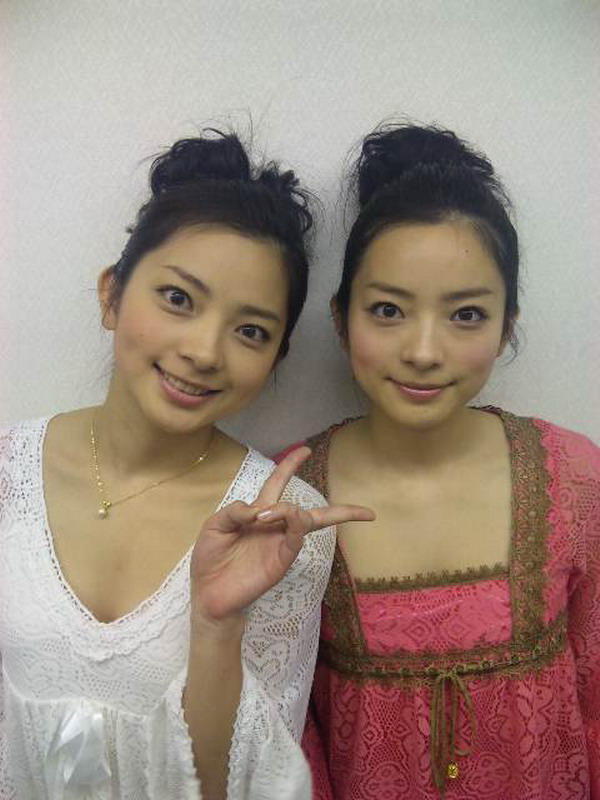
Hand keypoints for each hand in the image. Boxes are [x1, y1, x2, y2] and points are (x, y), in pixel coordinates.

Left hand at [189, 447, 373, 625]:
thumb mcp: (214, 526)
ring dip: (291, 510)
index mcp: (257, 513)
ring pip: (304, 522)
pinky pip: (295, 540)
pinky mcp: (280, 561)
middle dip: (339, 509)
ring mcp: (280, 544)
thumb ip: (233, 511)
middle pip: (309, 511)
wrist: (208, 595)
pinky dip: (294, 525)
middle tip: (364, 511)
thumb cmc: (210, 559)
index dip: (290, 466)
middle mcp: (274, 527)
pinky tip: (288, 517)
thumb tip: (256, 509)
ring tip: (271, 513)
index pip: (277, 484)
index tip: (306, 450)